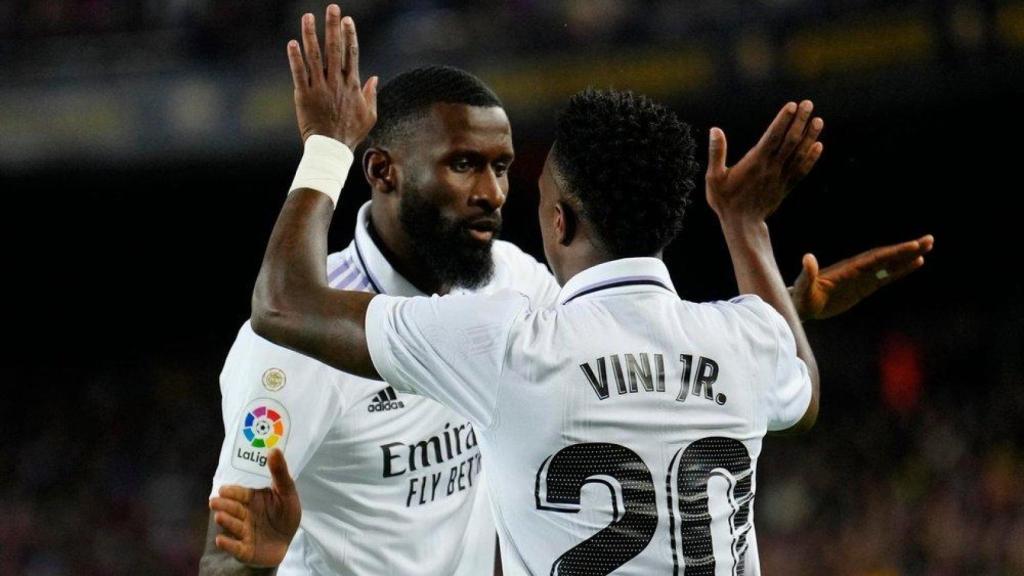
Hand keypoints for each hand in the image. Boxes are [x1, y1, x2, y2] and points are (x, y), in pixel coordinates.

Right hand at [209, 449, 300, 566]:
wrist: (286, 542)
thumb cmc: (284, 515)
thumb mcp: (287, 493)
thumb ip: (280, 473)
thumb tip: (274, 450)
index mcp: (253, 500)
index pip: (241, 494)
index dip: (232, 492)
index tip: (223, 489)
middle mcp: (245, 515)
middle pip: (234, 509)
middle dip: (224, 505)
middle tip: (215, 501)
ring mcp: (244, 533)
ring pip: (234, 526)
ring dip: (226, 521)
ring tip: (219, 516)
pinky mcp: (245, 550)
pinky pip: (235, 548)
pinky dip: (228, 544)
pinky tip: (220, 540)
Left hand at [287, 4, 376, 147]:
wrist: (331, 149)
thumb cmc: (351, 134)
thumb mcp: (369, 115)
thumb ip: (371, 94)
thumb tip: (374, 77)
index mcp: (352, 85)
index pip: (351, 54)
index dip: (349, 35)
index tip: (347, 20)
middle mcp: (336, 82)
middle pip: (334, 49)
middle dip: (333, 26)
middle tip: (332, 7)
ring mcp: (320, 88)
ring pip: (315, 56)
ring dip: (311, 35)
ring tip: (308, 17)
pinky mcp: (304, 95)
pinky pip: (299, 73)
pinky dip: (295, 57)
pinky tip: (292, 43)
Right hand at [706, 100, 822, 223]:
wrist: (742, 225)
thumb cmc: (725, 201)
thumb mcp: (714, 178)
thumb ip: (716, 153)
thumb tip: (715, 130)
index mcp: (755, 163)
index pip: (773, 136)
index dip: (783, 120)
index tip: (792, 105)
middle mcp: (772, 168)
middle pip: (790, 141)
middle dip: (800, 121)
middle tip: (809, 104)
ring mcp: (781, 178)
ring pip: (799, 154)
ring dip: (810, 136)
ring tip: (818, 120)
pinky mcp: (785, 187)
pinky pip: (802, 171)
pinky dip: (811, 158)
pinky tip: (818, 146)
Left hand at [792, 234, 934, 319]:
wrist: (801, 305)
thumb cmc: (801, 298)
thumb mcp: (803, 288)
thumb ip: (807, 274)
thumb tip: (807, 257)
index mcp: (848, 269)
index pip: (875, 258)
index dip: (894, 253)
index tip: (912, 246)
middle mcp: (858, 269)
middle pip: (886, 256)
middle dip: (907, 249)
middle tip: (929, 239)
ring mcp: (862, 277)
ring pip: (888, 264)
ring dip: (907, 256)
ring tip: (927, 247)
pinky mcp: (863, 286)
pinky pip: (886, 277)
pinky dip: (900, 270)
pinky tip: (915, 264)